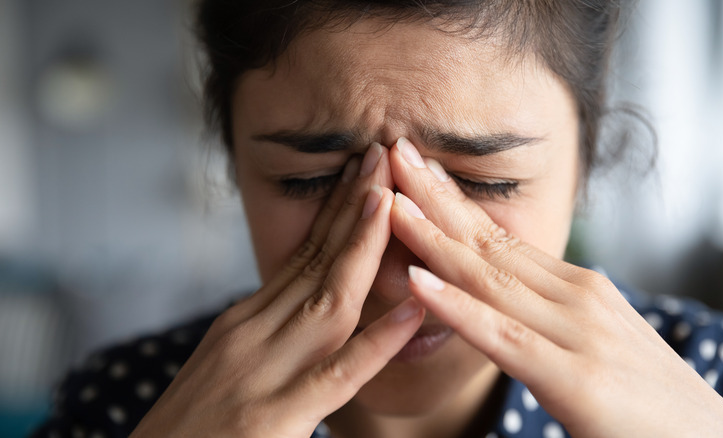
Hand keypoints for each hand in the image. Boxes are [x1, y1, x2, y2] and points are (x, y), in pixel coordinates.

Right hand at [131, 143, 423, 437]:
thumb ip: (267, 332)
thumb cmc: (189, 430)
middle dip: (354, 206)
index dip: (337, 210)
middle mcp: (252, 333)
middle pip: (316, 260)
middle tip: (384, 154)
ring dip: (362, 245)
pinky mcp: (274, 417)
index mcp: (244, 321)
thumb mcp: (224, 365)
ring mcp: (263, 371)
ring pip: (327, 298)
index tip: (364, 171)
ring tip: (393, 199)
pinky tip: (412, 311)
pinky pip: (338, 374)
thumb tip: (306, 303)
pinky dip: (379, 341)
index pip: (301, 254)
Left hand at [387, 137, 722, 437]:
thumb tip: (504, 299)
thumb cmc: (648, 401)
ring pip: (488, 276)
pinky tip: (415, 281)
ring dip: (431, 236)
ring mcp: (577, 332)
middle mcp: (575, 296)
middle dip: (433, 196)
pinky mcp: (576, 378)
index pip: (500, 236)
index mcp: (576, 288)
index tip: (415, 170)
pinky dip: (456, 306)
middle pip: (488, 241)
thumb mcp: (594, 342)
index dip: (452, 202)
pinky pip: (502, 336)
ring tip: (389, 200)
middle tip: (391, 152)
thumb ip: (548, 318)